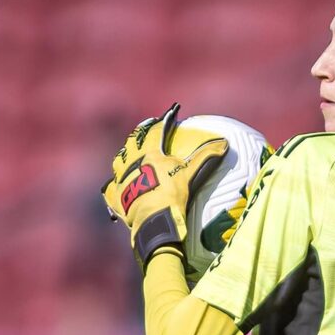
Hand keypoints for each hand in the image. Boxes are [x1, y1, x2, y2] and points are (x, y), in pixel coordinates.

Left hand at [101, 103, 228, 267]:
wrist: (154, 220)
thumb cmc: (172, 194)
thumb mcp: (190, 174)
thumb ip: (205, 157)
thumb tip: (223, 143)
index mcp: (150, 154)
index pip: (156, 131)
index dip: (163, 121)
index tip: (168, 115)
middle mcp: (132, 162)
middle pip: (133, 141)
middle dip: (140, 133)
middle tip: (146, 129)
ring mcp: (122, 179)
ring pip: (118, 161)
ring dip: (124, 156)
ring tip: (128, 155)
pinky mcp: (116, 196)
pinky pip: (110, 188)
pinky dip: (113, 185)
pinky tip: (115, 186)